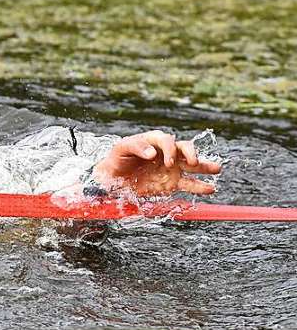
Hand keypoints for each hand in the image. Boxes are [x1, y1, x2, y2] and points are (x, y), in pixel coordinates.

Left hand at [93, 130, 221, 196]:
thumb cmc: (117, 159)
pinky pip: (188, 185)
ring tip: (216, 169)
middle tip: (193, 162)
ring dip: (205, 167)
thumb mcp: (121, 149)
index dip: (170, 149)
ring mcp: (172, 168)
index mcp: (155, 142)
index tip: (165, 161)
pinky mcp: (172, 183)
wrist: (113, 178)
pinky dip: (199, 187)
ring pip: (193, 165)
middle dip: (192, 154)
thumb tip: (152, 153)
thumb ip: (136, 147)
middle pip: (185, 149)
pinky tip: (210, 188)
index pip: (168, 141)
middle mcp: (167, 153)